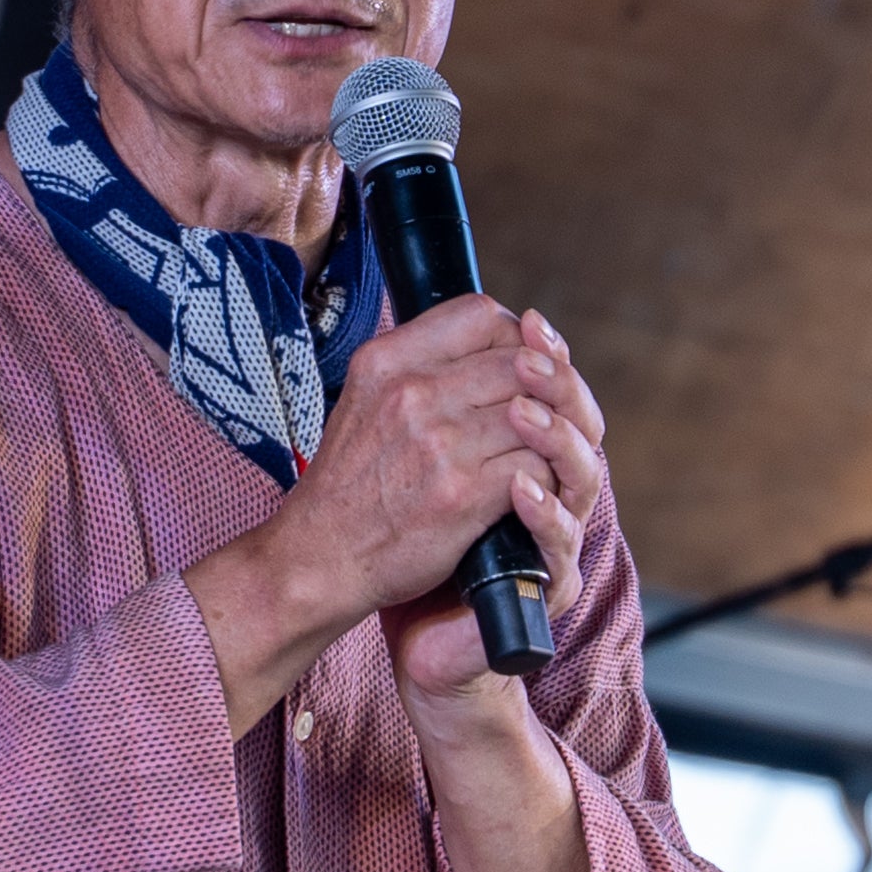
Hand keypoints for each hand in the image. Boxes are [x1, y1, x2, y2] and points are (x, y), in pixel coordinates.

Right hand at [183, 297, 605, 737]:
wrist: (320, 557)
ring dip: (552, 435)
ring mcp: (440, 444)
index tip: (515, 366)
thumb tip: (494, 341)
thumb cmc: (349, 484)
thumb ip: (418, 366)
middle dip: (546, 389)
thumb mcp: (363, 400)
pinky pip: (537, 463)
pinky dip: (545, 477)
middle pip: (520, 362)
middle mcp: (412, 393)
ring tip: (541, 453)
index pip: (481, 314)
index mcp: (386, 361)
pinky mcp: (464, 494)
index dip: (512, 337)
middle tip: (546, 415)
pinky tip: (529, 488)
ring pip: (538, 412)